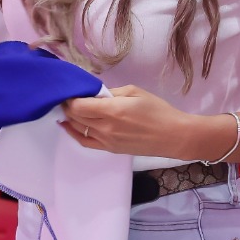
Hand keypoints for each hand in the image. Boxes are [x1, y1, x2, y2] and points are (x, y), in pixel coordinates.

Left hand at [61, 85, 231, 158]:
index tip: (69, 89)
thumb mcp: (134, 92)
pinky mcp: (109, 149)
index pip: (78, 106)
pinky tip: (68, 125)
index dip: (70, 97)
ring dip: (70, 117)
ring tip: (67, 107)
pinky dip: (74, 133)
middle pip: (75, 117)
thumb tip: (94, 93)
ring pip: (78, 129)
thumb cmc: (157, 110)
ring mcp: (106, 141)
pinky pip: (85, 142)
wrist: (173, 136)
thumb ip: (110, 92)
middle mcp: (105, 128)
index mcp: (112, 111)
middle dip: (67, 105)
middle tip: (66, 95)